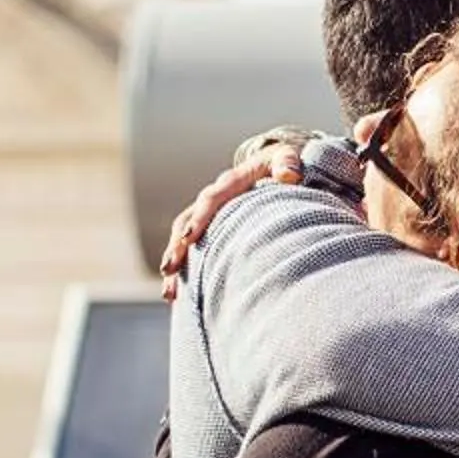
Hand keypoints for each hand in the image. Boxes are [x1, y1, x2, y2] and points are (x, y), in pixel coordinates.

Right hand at [159, 142, 309, 298]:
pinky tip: (179, 298)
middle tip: (169, 269)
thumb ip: (288, 163)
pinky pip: (191, 249)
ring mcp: (209, 214)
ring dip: (175, 264)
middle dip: (176, 246)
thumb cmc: (282, 164)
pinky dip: (185, 271)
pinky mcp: (210, 228)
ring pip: (182, 237)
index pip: (211, 200)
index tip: (188, 238)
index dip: (199, 218)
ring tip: (169, 294)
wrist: (271, 164)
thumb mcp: (287, 158)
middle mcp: (214, 197)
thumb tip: (289, 175)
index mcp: (231, 182)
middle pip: (187, 221)